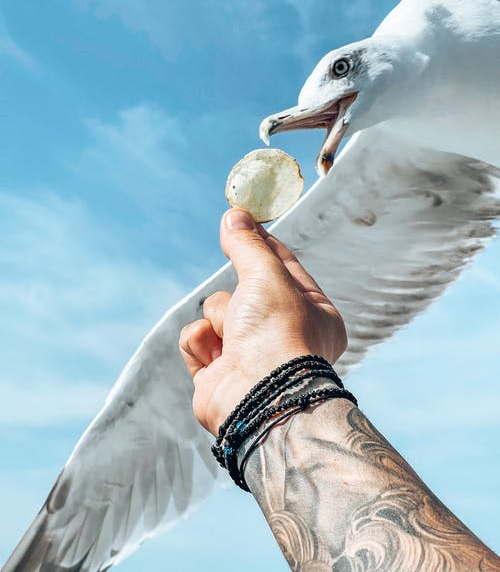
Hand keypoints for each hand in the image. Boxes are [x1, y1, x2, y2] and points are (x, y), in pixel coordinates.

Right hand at [179, 208, 346, 435]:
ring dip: (219, 319)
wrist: (257, 396)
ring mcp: (249, 358)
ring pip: (217, 313)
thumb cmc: (276, 332)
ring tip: (233, 339)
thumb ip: (248, 244)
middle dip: (237, 295)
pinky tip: (215, 357)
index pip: (286, 267)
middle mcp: (284, 338)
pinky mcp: (217, 376)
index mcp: (314, 315)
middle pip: (244, 291)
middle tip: (242, 294)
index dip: (263, 243)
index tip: (243, 222)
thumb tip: (234, 215)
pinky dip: (200, 342)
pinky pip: (197, 339)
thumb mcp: (266, 274)